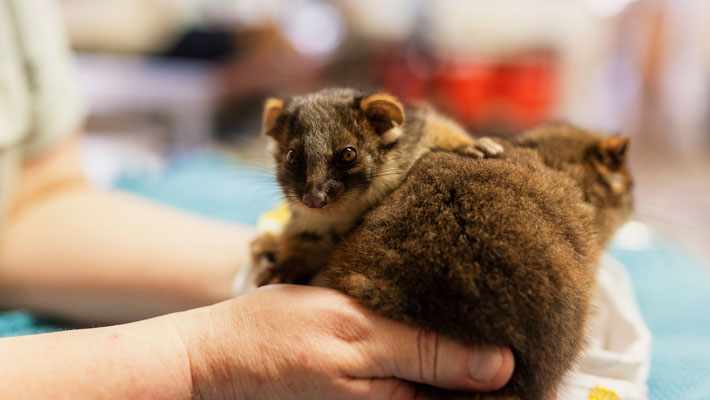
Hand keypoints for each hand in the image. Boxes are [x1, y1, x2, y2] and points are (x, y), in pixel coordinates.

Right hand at [173, 285, 513, 398]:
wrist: (215, 355)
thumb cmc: (278, 340)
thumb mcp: (357, 336)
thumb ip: (427, 353)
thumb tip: (502, 366)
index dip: (514, 376)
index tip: (542, 338)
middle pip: (464, 392)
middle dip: (492, 360)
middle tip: (520, 311)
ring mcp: (380, 398)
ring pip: (440, 381)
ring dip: (464, 350)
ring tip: (489, 306)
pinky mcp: (367, 384)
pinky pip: (412, 372)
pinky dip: (431, 346)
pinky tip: (438, 316)